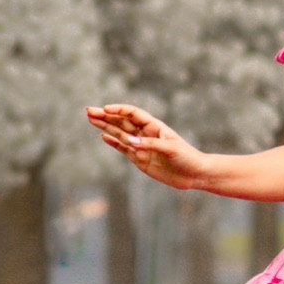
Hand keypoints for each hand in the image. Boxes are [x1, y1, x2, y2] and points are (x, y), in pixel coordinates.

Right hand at [86, 103, 203, 189]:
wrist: (194, 175)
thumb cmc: (187, 157)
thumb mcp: (171, 149)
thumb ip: (150, 144)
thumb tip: (130, 141)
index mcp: (154, 127)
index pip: (133, 114)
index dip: (119, 110)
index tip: (105, 109)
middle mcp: (146, 134)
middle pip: (122, 122)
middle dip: (106, 116)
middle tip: (89, 110)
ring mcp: (141, 147)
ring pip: (119, 134)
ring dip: (105, 126)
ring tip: (91, 119)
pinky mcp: (140, 159)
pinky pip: (123, 149)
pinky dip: (113, 143)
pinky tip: (102, 136)